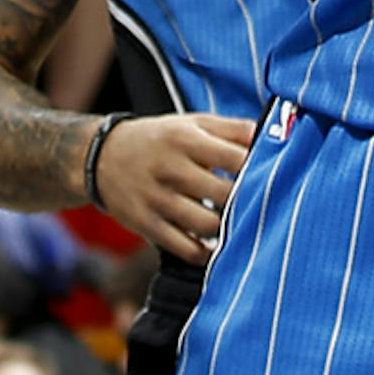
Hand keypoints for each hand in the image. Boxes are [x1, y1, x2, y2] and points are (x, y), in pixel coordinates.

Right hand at [94, 112, 253, 259]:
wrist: (104, 157)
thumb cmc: (161, 138)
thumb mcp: (191, 123)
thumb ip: (231, 128)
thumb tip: (268, 134)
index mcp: (185, 138)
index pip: (235, 157)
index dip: (258, 170)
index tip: (269, 177)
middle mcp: (171, 167)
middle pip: (224, 194)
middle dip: (245, 202)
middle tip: (258, 206)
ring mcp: (157, 199)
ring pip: (207, 225)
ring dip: (227, 229)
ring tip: (236, 224)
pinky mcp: (147, 224)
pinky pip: (185, 248)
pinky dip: (205, 252)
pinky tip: (214, 244)